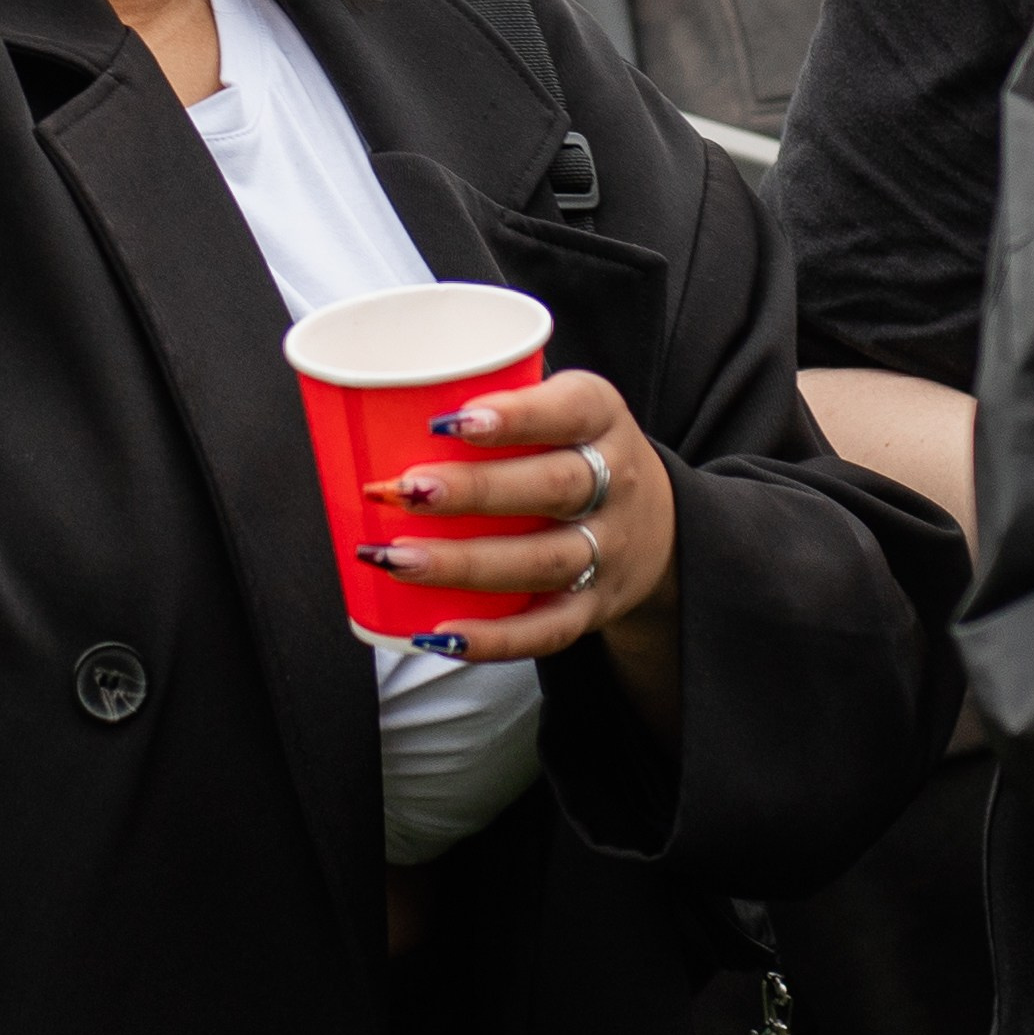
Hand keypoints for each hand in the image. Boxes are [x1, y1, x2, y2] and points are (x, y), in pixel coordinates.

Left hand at [359, 369, 678, 691]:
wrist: (661, 524)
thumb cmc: (572, 449)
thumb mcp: (559, 406)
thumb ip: (493, 395)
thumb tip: (373, 396)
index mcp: (602, 419)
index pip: (570, 411)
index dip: (515, 416)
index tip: (449, 420)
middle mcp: (616, 484)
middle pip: (554, 487)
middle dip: (475, 491)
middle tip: (405, 490)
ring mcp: (609, 551)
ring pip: (542, 561)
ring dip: (464, 564)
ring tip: (395, 558)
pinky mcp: (596, 608)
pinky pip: (548, 631)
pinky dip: (493, 639)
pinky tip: (438, 633)